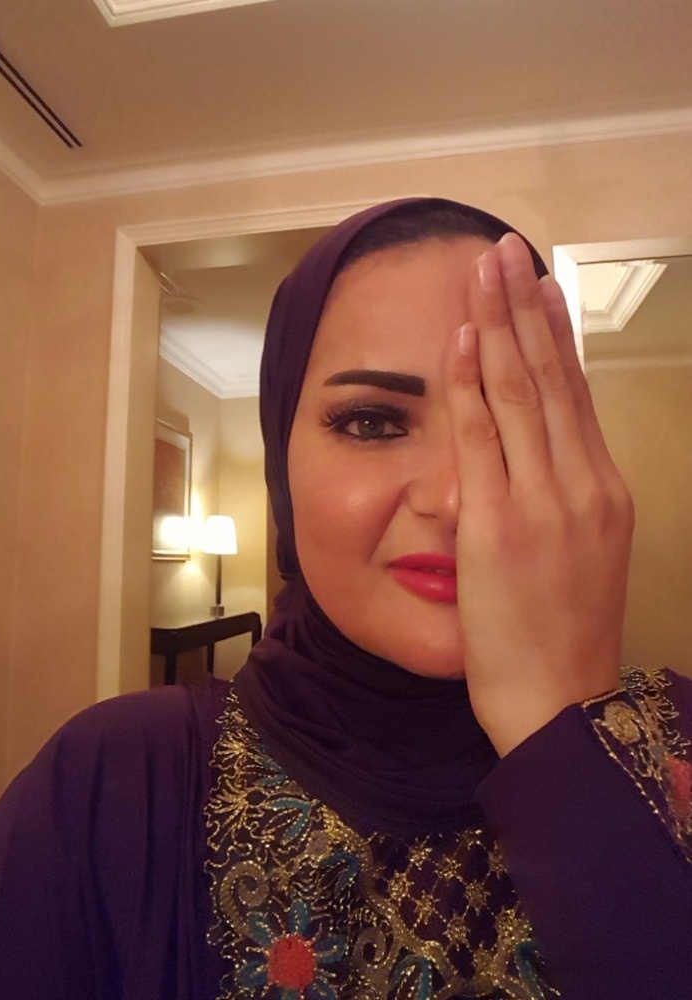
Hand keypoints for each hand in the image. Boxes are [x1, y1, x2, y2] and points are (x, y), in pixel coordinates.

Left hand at [444, 233, 633, 756]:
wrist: (561, 705)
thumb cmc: (565, 637)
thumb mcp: (582, 556)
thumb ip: (562, 501)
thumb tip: (540, 457)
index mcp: (602, 489)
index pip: (576, 394)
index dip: (556, 335)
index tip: (541, 287)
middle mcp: (581, 483)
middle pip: (551, 378)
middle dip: (525, 309)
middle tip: (508, 250)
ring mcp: (542, 500)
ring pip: (521, 393)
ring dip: (498, 325)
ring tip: (485, 270)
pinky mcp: (499, 523)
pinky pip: (481, 437)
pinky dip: (472, 383)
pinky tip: (462, 338)